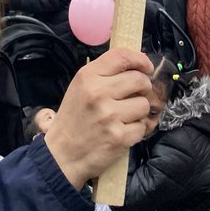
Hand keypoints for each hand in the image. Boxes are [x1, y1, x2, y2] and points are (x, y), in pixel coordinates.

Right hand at [42, 48, 153, 187]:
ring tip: (126, 116)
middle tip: (138, 93)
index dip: (140, 59)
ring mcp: (110, 116)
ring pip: (144, 104)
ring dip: (139, 111)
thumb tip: (135, 65)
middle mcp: (99, 93)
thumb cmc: (74, 117)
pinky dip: (136, 130)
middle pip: (139, 80)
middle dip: (144, 86)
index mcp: (88, 76)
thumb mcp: (80, 86)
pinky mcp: (119, 137)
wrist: (63, 154)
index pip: (122, 56)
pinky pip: (142, 127)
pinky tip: (123, 131)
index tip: (147, 67)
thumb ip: (103, 73)